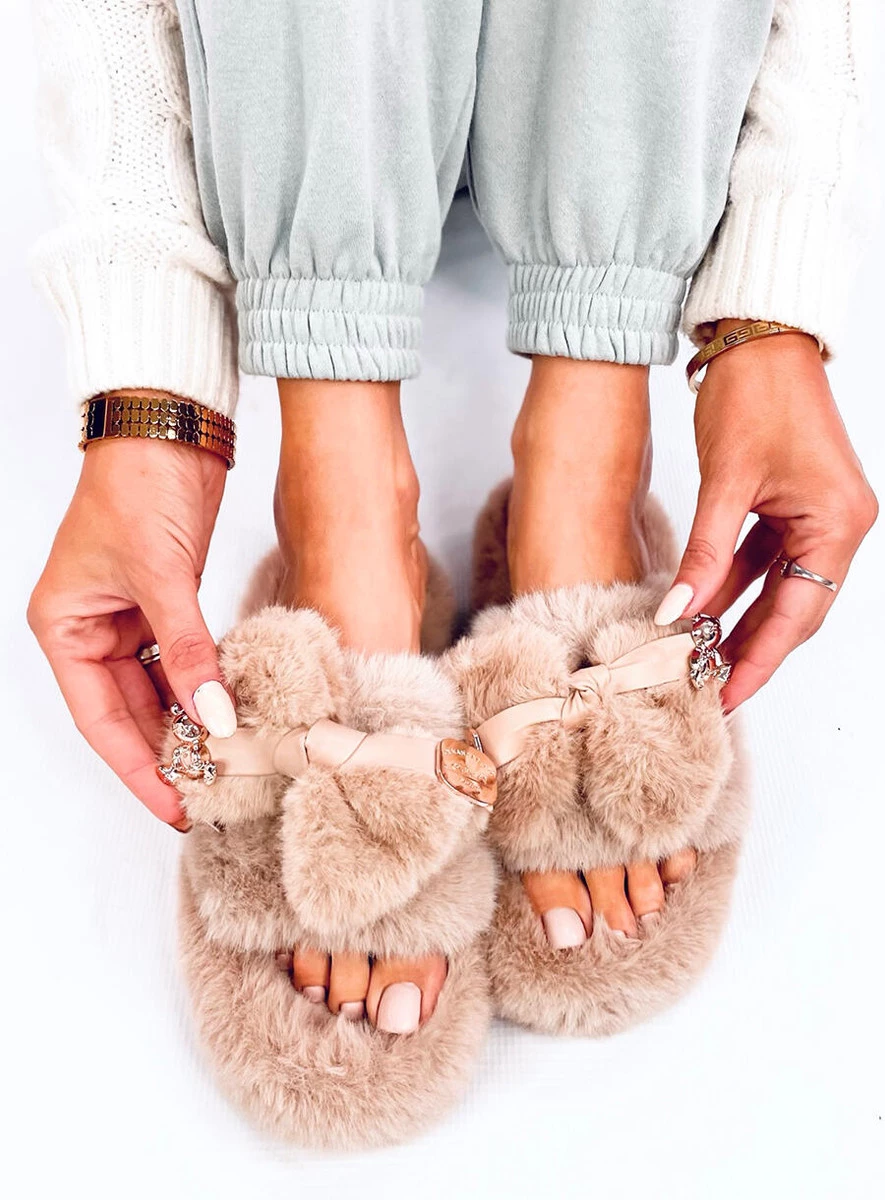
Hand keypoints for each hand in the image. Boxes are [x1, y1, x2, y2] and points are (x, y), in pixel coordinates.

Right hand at [28, 422, 233, 826]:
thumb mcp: (161, 576)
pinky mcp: (169, 603)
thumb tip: (215, 718)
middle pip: (131, 713)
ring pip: (162, 691)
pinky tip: (233, 713)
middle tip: (213, 793)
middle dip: (170, 751)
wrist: (172, 426)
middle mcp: (93, 629)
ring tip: (229, 764)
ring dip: (193, 722)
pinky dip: (207, 687)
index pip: (100, 718)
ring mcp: (132, 618)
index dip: (136, 766)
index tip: (172, 805)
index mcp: (65, 627)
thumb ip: (189, 651)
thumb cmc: (138, 484)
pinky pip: (186, 662)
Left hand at [656, 321, 877, 710]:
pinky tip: (701, 609)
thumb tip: (677, 613)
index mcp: (838, 523)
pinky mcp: (792, 504)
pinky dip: (733, 584)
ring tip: (697, 656)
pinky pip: (764, 559)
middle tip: (704, 685)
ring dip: (738, 619)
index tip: (724, 695)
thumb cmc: (756, 393)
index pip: (797, 614)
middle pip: (792, 607)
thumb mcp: (726, 483)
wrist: (759, 335)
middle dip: (748, 647)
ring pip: (776, 587)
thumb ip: (705, 555)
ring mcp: (817, 515)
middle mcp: (838, 525)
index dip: (759, 659)